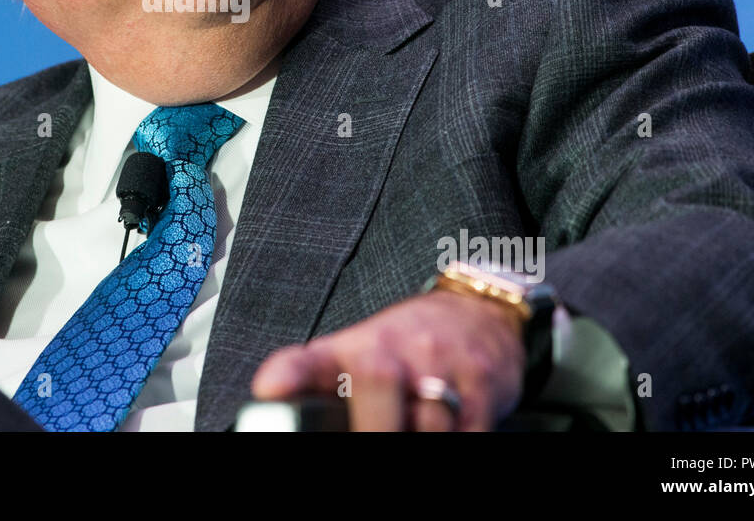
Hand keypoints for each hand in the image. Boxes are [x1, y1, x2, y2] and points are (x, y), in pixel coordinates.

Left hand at [250, 289, 526, 430]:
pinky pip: (467, 432)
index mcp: (357, 347)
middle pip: (377, 384)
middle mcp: (397, 350)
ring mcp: (443, 367)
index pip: (312, 359)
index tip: (271, 388)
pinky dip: (456, 439)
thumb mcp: (356, 350)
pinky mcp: (483, 389)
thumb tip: (269, 395)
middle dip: (373, 425)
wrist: (478, 315)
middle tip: (366, 434)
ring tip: (408, 429)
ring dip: (417, 436)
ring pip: (428, 422)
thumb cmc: (409, 343)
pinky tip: (444, 432)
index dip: (289, 372)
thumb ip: (313, 377)